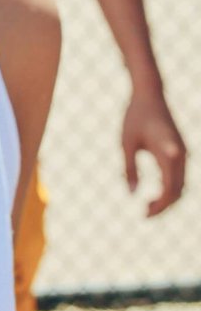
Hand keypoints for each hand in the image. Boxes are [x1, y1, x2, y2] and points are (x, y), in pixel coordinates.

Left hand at [122, 85, 186, 215]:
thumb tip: (132, 194)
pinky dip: (170, 188)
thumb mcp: (126, 143)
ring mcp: (184, 153)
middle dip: (163, 206)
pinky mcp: (182, 151)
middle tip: (144, 214)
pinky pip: (180, 176)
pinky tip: (155, 192)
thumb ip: (129, 169)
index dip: (159, 207)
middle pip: (179, 192)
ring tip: (147, 205)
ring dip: (167, 198)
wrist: (150, 94)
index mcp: (169, 154)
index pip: (169, 190)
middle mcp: (181, 156)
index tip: (143, 215)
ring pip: (182, 185)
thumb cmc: (135, 117)